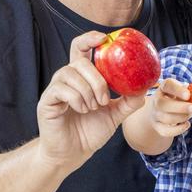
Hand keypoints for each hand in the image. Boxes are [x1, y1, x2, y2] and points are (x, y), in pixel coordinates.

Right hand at [35, 31, 145, 170]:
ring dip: (88, 91)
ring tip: (93, 108)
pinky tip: (82, 110)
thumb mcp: (115, 115)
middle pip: (79, 60)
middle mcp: (67, 78)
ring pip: (71, 73)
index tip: (104, 38)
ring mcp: (56, 88)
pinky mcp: (47, 100)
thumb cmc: (90, 132)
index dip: (90, 38)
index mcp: (82, 77)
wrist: (73, 154)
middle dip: (97, 78)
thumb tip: (144, 88)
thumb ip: (128, 101)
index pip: (82, 48)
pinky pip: (62, 89)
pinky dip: (77, 99)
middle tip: (104, 99)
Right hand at [147, 78, 191, 137]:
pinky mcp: (157, 126)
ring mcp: (155, 114)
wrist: (161, 109)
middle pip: (163, 104)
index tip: (188, 95)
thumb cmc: (176, 97)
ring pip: (165, 118)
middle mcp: (157, 100)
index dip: (178, 90)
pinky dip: (178, 130)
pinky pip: (165, 131)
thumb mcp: (181, 91)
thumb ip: (189, 92)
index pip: (168, 85)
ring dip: (181, 117)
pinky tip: (187, 124)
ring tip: (190, 114)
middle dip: (180, 108)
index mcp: (164, 88)